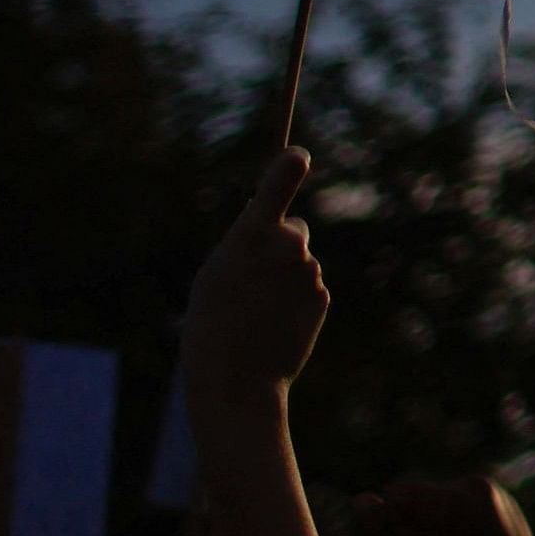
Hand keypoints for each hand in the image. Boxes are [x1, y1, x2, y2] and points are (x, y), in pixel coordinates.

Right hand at [183, 148, 328, 423]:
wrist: (237, 380)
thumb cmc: (212, 324)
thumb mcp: (216, 274)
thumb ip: (247, 243)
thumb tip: (278, 230)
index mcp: (252, 237)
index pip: (277, 187)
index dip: (287, 168)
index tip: (298, 155)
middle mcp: (288, 248)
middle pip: (292, 231)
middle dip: (280, 244)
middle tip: (251, 279)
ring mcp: (309, 272)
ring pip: (299, 262)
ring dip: (284, 278)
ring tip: (256, 310)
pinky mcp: (323, 295)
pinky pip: (308, 287)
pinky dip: (296, 299)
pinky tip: (274, 323)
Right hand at [353, 479, 534, 535]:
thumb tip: (360, 499)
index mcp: (455, 503)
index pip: (395, 494)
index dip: (395, 526)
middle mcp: (477, 485)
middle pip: (417, 494)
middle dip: (416, 524)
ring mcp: (493, 488)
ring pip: (437, 497)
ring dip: (435, 525)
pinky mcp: (499, 496)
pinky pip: (459, 500)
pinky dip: (455, 522)